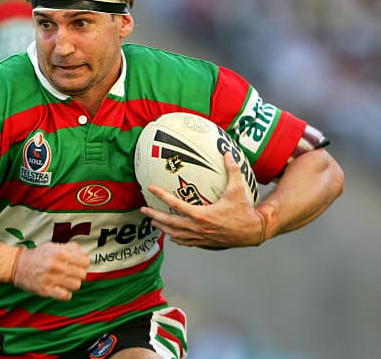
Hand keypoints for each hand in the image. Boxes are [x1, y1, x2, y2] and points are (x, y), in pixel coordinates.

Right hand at [13, 242, 89, 300]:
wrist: (17, 265)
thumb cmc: (38, 256)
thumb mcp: (53, 246)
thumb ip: (70, 248)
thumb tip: (84, 254)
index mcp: (60, 253)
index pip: (85, 262)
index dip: (84, 264)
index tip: (79, 265)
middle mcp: (56, 265)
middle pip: (82, 274)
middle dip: (79, 274)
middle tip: (72, 273)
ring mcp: (51, 278)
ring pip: (76, 285)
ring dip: (73, 284)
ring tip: (66, 281)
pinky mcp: (45, 290)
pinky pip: (65, 296)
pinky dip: (66, 294)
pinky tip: (62, 289)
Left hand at [140, 153, 263, 248]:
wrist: (254, 231)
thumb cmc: (244, 210)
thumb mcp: (238, 189)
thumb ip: (232, 170)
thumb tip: (227, 153)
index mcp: (202, 215)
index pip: (175, 204)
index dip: (161, 195)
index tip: (150, 188)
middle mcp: (198, 228)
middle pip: (169, 222)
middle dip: (154, 215)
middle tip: (143, 210)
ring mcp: (200, 237)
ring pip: (175, 234)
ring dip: (162, 228)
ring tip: (152, 221)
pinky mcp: (205, 243)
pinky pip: (186, 242)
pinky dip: (176, 238)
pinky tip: (171, 235)